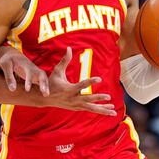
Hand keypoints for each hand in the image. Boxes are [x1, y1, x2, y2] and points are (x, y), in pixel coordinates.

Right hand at [0, 46, 115, 115]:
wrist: (44, 99)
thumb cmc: (52, 82)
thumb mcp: (57, 71)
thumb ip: (65, 60)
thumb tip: (69, 48)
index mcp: (68, 89)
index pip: (81, 85)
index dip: (90, 82)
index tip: (99, 79)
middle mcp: (73, 98)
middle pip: (88, 99)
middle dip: (98, 98)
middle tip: (108, 96)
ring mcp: (75, 105)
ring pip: (91, 108)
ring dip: (103, 109)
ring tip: (114, 110)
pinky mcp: (77, 108)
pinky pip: (91, 109)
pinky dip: (100, 110)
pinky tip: (110, 109)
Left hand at [0, 47, 49, 95]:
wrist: (14, 55)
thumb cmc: (8, 59)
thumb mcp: (5, 64)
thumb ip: (9, 77)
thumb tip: (12, 90)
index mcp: (25, 64)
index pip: (29, 72)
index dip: (29, 81)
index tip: (27, 90)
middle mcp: (32, 68)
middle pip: (41, 74)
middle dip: (43, 82)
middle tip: (44, 91)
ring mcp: (35, 71)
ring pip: (43, 78)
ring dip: (46, 85)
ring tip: (46, 95)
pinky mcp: (35, 75)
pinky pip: (42, 81)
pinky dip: (45, 86)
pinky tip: (45, 94)